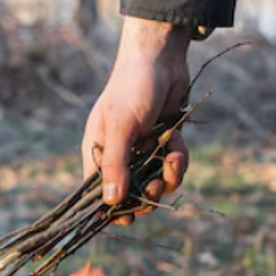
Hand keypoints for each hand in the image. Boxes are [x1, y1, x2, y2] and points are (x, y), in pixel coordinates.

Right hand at [82, 17, 192, 225]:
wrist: (162, 58)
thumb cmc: (133, 88)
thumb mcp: (122, 127)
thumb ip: (117, 165)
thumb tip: (110, 203)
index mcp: (98, 152)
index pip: (99, 191)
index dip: (112, 209)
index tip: (128, 218)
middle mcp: (119, 154)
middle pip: (131, 193)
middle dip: (147, 193)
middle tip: (156, 187)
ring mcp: (142, 150)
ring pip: (156, 182)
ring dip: (168, 176)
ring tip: (173, 157)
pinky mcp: (163, 142)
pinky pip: (172, 166)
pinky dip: (178, 158)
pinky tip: (177, 142)